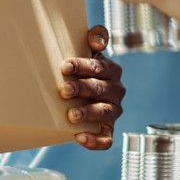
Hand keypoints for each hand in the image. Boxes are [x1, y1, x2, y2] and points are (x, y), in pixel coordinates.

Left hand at [59, 25, 124, 149]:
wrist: (80, 96)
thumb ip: (95, 39)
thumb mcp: (87, 53)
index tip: (65, 66)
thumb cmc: (82, 71)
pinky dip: (95, 141)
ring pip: (104, 112)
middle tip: (64, 90)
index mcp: (112, 70)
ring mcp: (113, 111)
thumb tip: (96, 38)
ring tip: (71, 115)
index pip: (99, 67)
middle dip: (81, 89)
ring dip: (88, 113)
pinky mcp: (108, 129)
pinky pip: (106, 139)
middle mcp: (116, 91)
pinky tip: (79, 138)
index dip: (82, 66)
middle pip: (100, 89)